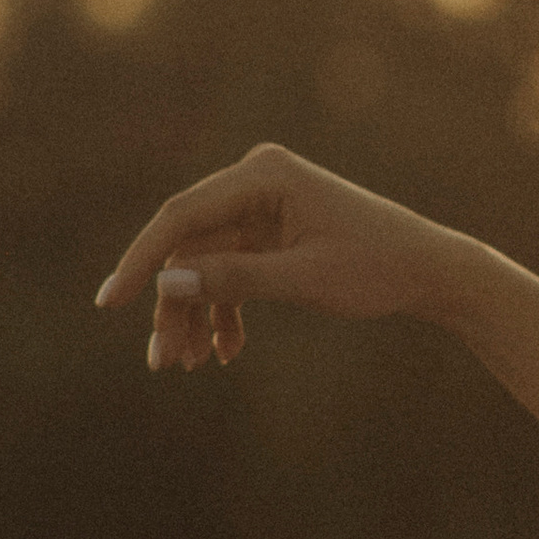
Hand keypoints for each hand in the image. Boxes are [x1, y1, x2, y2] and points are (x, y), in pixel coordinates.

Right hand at [93, 143, 460, 374]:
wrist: (429, 270)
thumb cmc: (377, 268)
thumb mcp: (305, 280)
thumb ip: (236, 279)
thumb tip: (166, 283)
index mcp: (264, 173)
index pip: (182, 217)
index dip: (141, 261)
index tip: (109, 304)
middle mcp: (257, 180)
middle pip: (190, 247)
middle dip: (175, 306)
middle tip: (162, 362)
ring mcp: (263, 206)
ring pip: (205, 264)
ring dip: (196, 314)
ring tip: (189, 364)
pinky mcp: (271, 232)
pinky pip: (230, 271)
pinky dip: (225, 310)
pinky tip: (225, 351)